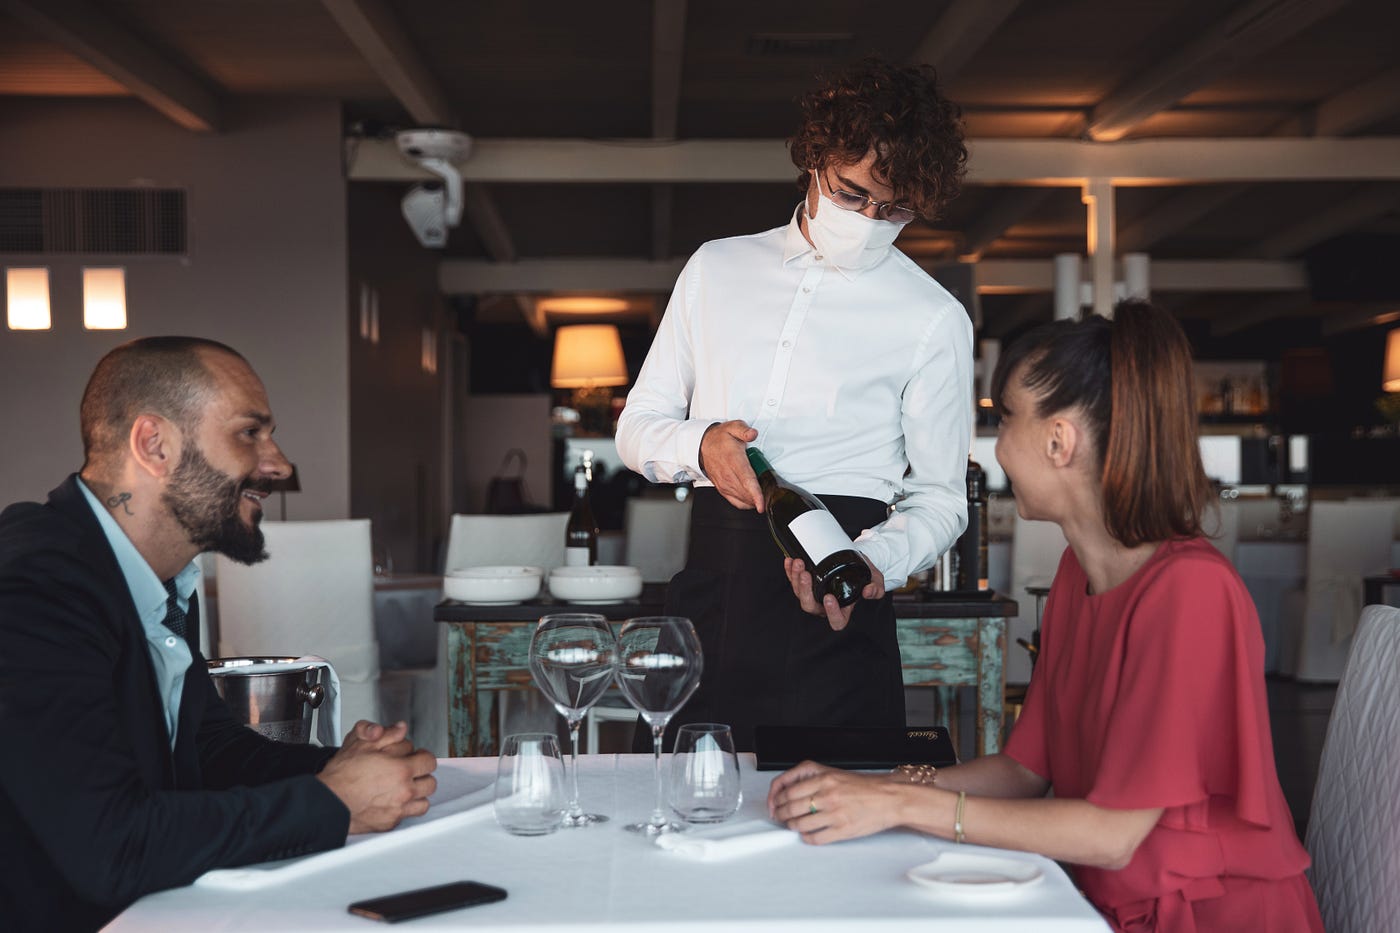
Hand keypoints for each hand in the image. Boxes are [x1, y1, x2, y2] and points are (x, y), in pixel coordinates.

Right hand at [319, 721, 436, 833]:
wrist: (328, 802)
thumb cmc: (341, 775)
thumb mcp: (360, 743)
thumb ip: (385, 733)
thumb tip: (400, 728)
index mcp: (401, 769)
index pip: (429, 760)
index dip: (420, 755)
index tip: (412, 756)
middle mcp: (404, 791)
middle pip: (430, 782)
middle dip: (421, 774)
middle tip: (409, 771)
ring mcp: (398, 809)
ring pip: (424, 801)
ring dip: (418, 793)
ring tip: (405, 787)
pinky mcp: (390, 823)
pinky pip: (409, 815)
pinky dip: (406, 809)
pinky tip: (395, 801)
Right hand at [699, 420, 761, 510]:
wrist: (704, 445)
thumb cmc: (720, 438)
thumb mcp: (733, 427)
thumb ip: (744, 430)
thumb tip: (753, 434)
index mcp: (733, 460)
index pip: (746, 480)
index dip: (755, 494)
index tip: (762, 503)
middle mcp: (727, 474)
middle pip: (746, 493)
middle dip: (760, 498)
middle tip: (771, 495)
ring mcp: (724, 483)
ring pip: (741, 499)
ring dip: (753, 501)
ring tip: (765, 497)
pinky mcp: (722, 489)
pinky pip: (735, 502)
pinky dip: (745, 504)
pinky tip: (753, 501)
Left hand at [766, 759, 908, 844]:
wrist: (888, 798)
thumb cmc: (864, 787)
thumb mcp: (834, 773)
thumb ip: (811, 778)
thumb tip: (787, 790)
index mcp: (824, 778)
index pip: (787, 789)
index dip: (775, 799)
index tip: (773, 804)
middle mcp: (827, 794)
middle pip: (790, 808)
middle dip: (779, 814)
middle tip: (778, 816)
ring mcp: (834, 813)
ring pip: (799, 824)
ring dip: (791, 827)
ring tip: (791, 825)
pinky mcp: (842, 830)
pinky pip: (815, 838)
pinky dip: (806, 838)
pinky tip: (807, 834)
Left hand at [784, 555, 883, 630]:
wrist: (856, 562)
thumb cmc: (865, 576)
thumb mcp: (876, 580)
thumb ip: (876, 587)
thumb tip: (868, 591)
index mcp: (843, 609)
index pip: (836, 620)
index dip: (831, 613)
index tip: (829, 597)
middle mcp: (825, 605)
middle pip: (810, 606)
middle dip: (805, 590)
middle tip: (806, 574)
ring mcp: (814, 594)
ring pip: (799, 593)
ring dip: (796, 578)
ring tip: (799, 563)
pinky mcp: (806, 583)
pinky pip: (794, 581)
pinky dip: (790, 571)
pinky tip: (789, 561)